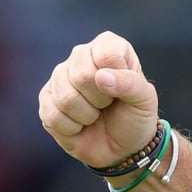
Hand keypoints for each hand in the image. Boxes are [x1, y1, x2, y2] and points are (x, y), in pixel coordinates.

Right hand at [38, 31, 159, 168]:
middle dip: (101, 99)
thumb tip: (101, 77)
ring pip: (66, 97)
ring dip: (87, 115)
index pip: (106, 54)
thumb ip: (131, 83)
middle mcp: (79, 56)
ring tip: (96, 113)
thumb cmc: (135, 116)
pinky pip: (53, 115)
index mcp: (108, 46)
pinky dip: (73, 127)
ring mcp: (59, 78)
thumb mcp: (145, 100)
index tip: (124, 89)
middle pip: (81, 76)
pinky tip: (81, 124)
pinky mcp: (46, 100)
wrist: (123, 146)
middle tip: (109, 104)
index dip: (118, 78)